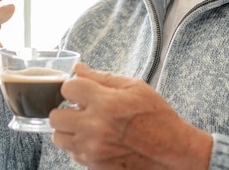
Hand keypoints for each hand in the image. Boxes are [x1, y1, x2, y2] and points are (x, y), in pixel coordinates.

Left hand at [50, 63, 212, 169]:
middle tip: (80, 107)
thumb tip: (78, 68)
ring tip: (85, 123)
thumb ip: (103, 78)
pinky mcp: (94, 165)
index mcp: (106, 104)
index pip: (68, 88)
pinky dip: (77, 144)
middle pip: (55, 116)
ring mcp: (93, 149)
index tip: (81, 89)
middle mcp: (95, 128)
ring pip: (58, 137)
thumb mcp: (135, 88)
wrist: (172, 152)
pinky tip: (94, 137)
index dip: (73, 86)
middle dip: (66, 108)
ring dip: (68, 128)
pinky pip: (71, 153)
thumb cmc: (157, 118)